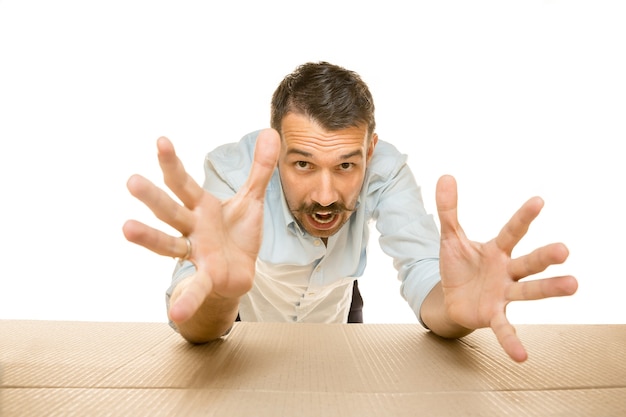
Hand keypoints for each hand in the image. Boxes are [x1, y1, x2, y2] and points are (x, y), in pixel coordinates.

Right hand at [123, 129, 279, 323]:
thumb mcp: (251, 199)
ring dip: (149, 237)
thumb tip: (270, 131)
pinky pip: (197, 288)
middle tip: (131, 181)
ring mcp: (195, 252)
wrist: (241, 271)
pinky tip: (176, 313)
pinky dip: (188, 300)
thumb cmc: (237, 233)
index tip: (161, 140)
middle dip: (152, 197)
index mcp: (201, 206)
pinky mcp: (207, 276)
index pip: (183, 182)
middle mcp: (192, 227)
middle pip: (169, 210)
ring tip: (126, 228)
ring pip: (169, 243)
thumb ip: (260, 168)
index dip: (172, 163)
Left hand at [435, 175, 577, 361]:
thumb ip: (448, 210)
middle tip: (564, 250)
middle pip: (528, 262)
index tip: (539, 201)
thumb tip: (444, 176)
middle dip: (545, 256)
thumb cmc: (459, 266)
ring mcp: (504, 294)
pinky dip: (512, 340)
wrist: (451, 298)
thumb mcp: (450, 237)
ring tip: (573, 286)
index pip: (512, 231)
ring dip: (549, 290)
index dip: (523, 217)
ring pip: (528, 291)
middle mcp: (507, 271)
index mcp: (497, 250)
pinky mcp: (494, 314)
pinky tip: (522, 356)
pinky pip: (505, 328)